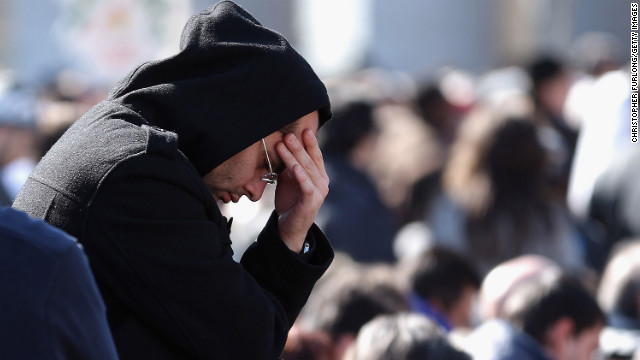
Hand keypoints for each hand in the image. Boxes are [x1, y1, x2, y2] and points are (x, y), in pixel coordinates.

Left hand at [274, 129, 328, 251]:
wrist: (288, 227)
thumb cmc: (290, 201)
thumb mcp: (289, 179)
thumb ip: (290, 165)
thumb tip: (282, 146)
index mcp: (319, 175)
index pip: (315, 155)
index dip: (310, 142)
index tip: (303, 129)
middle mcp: (323, 182)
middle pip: (310, 160)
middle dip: (298, 146)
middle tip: (288, 134)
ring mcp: (319, 192)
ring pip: (306, 170)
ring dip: (294, 156)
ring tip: (283, 144)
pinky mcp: (312, 202)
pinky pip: (307, 186)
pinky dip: (301, 176)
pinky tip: (293, 167)